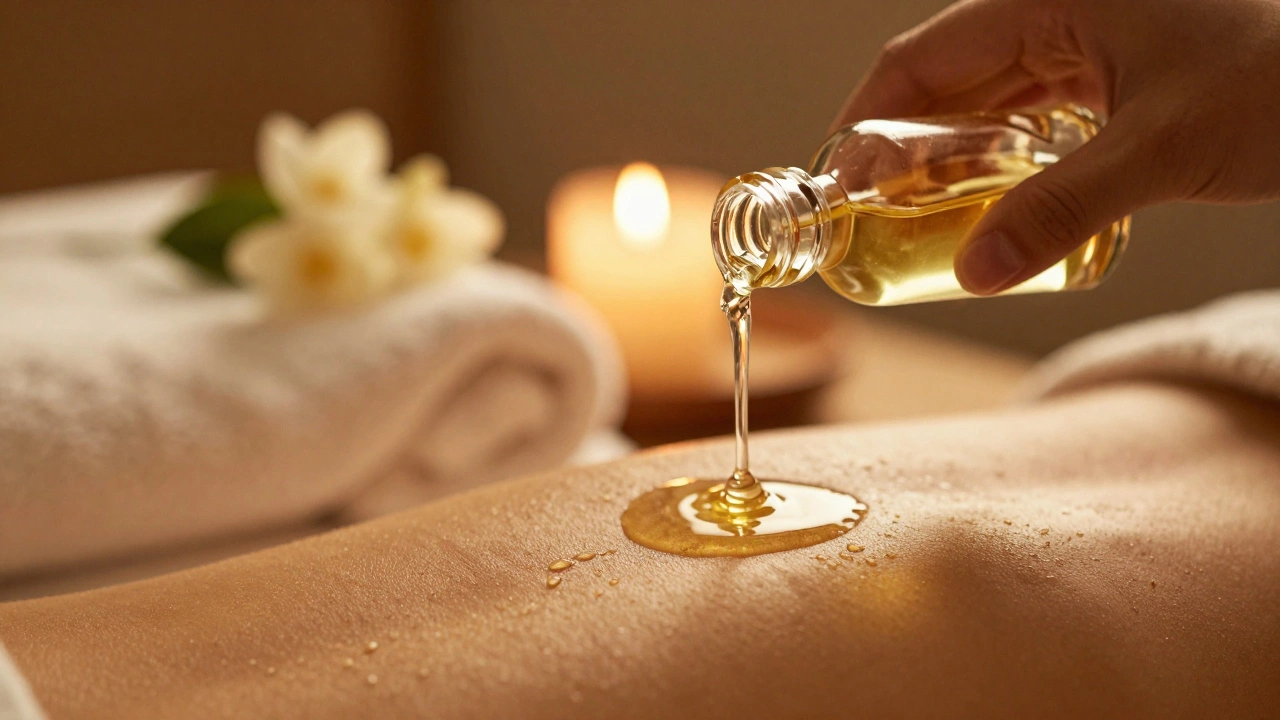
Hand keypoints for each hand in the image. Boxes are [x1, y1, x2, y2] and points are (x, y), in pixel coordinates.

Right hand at [834, 0, 1279, 293]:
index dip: (865, 117)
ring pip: (987, 100)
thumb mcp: (1159, 150)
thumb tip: (975, 273)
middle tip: (872, 217)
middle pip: (945, 80)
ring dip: (949, 158)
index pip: (920, 56)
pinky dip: (1001, 158)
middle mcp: (1058, 11)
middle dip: (902, 148)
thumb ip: (1060, 210)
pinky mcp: (1113, 73)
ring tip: (920, 219)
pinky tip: (993, 201)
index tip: (837, 180)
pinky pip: (1032, 115)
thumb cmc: (1277, 81)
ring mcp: (1087, 41)